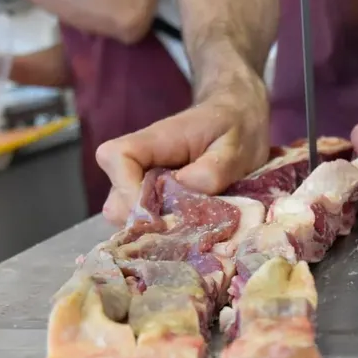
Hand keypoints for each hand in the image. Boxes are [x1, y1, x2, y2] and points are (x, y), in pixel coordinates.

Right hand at [95, 69, 269, 224]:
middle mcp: (142, 163)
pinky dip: (165, 235)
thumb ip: (214, 168)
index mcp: (157, 140)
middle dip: (145, 222)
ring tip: (191, 231)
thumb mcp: (237, 145)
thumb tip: (188, 187)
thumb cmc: (237, 128)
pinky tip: (191, 233)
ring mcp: (145, 185)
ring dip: (156, 231)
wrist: (241, 122)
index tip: (158, 212)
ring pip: (129, 218)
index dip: (127, 189)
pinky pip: (147, 225)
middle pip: (116, 199)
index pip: (116, 157)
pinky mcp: (156, 202)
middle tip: (182, 229)